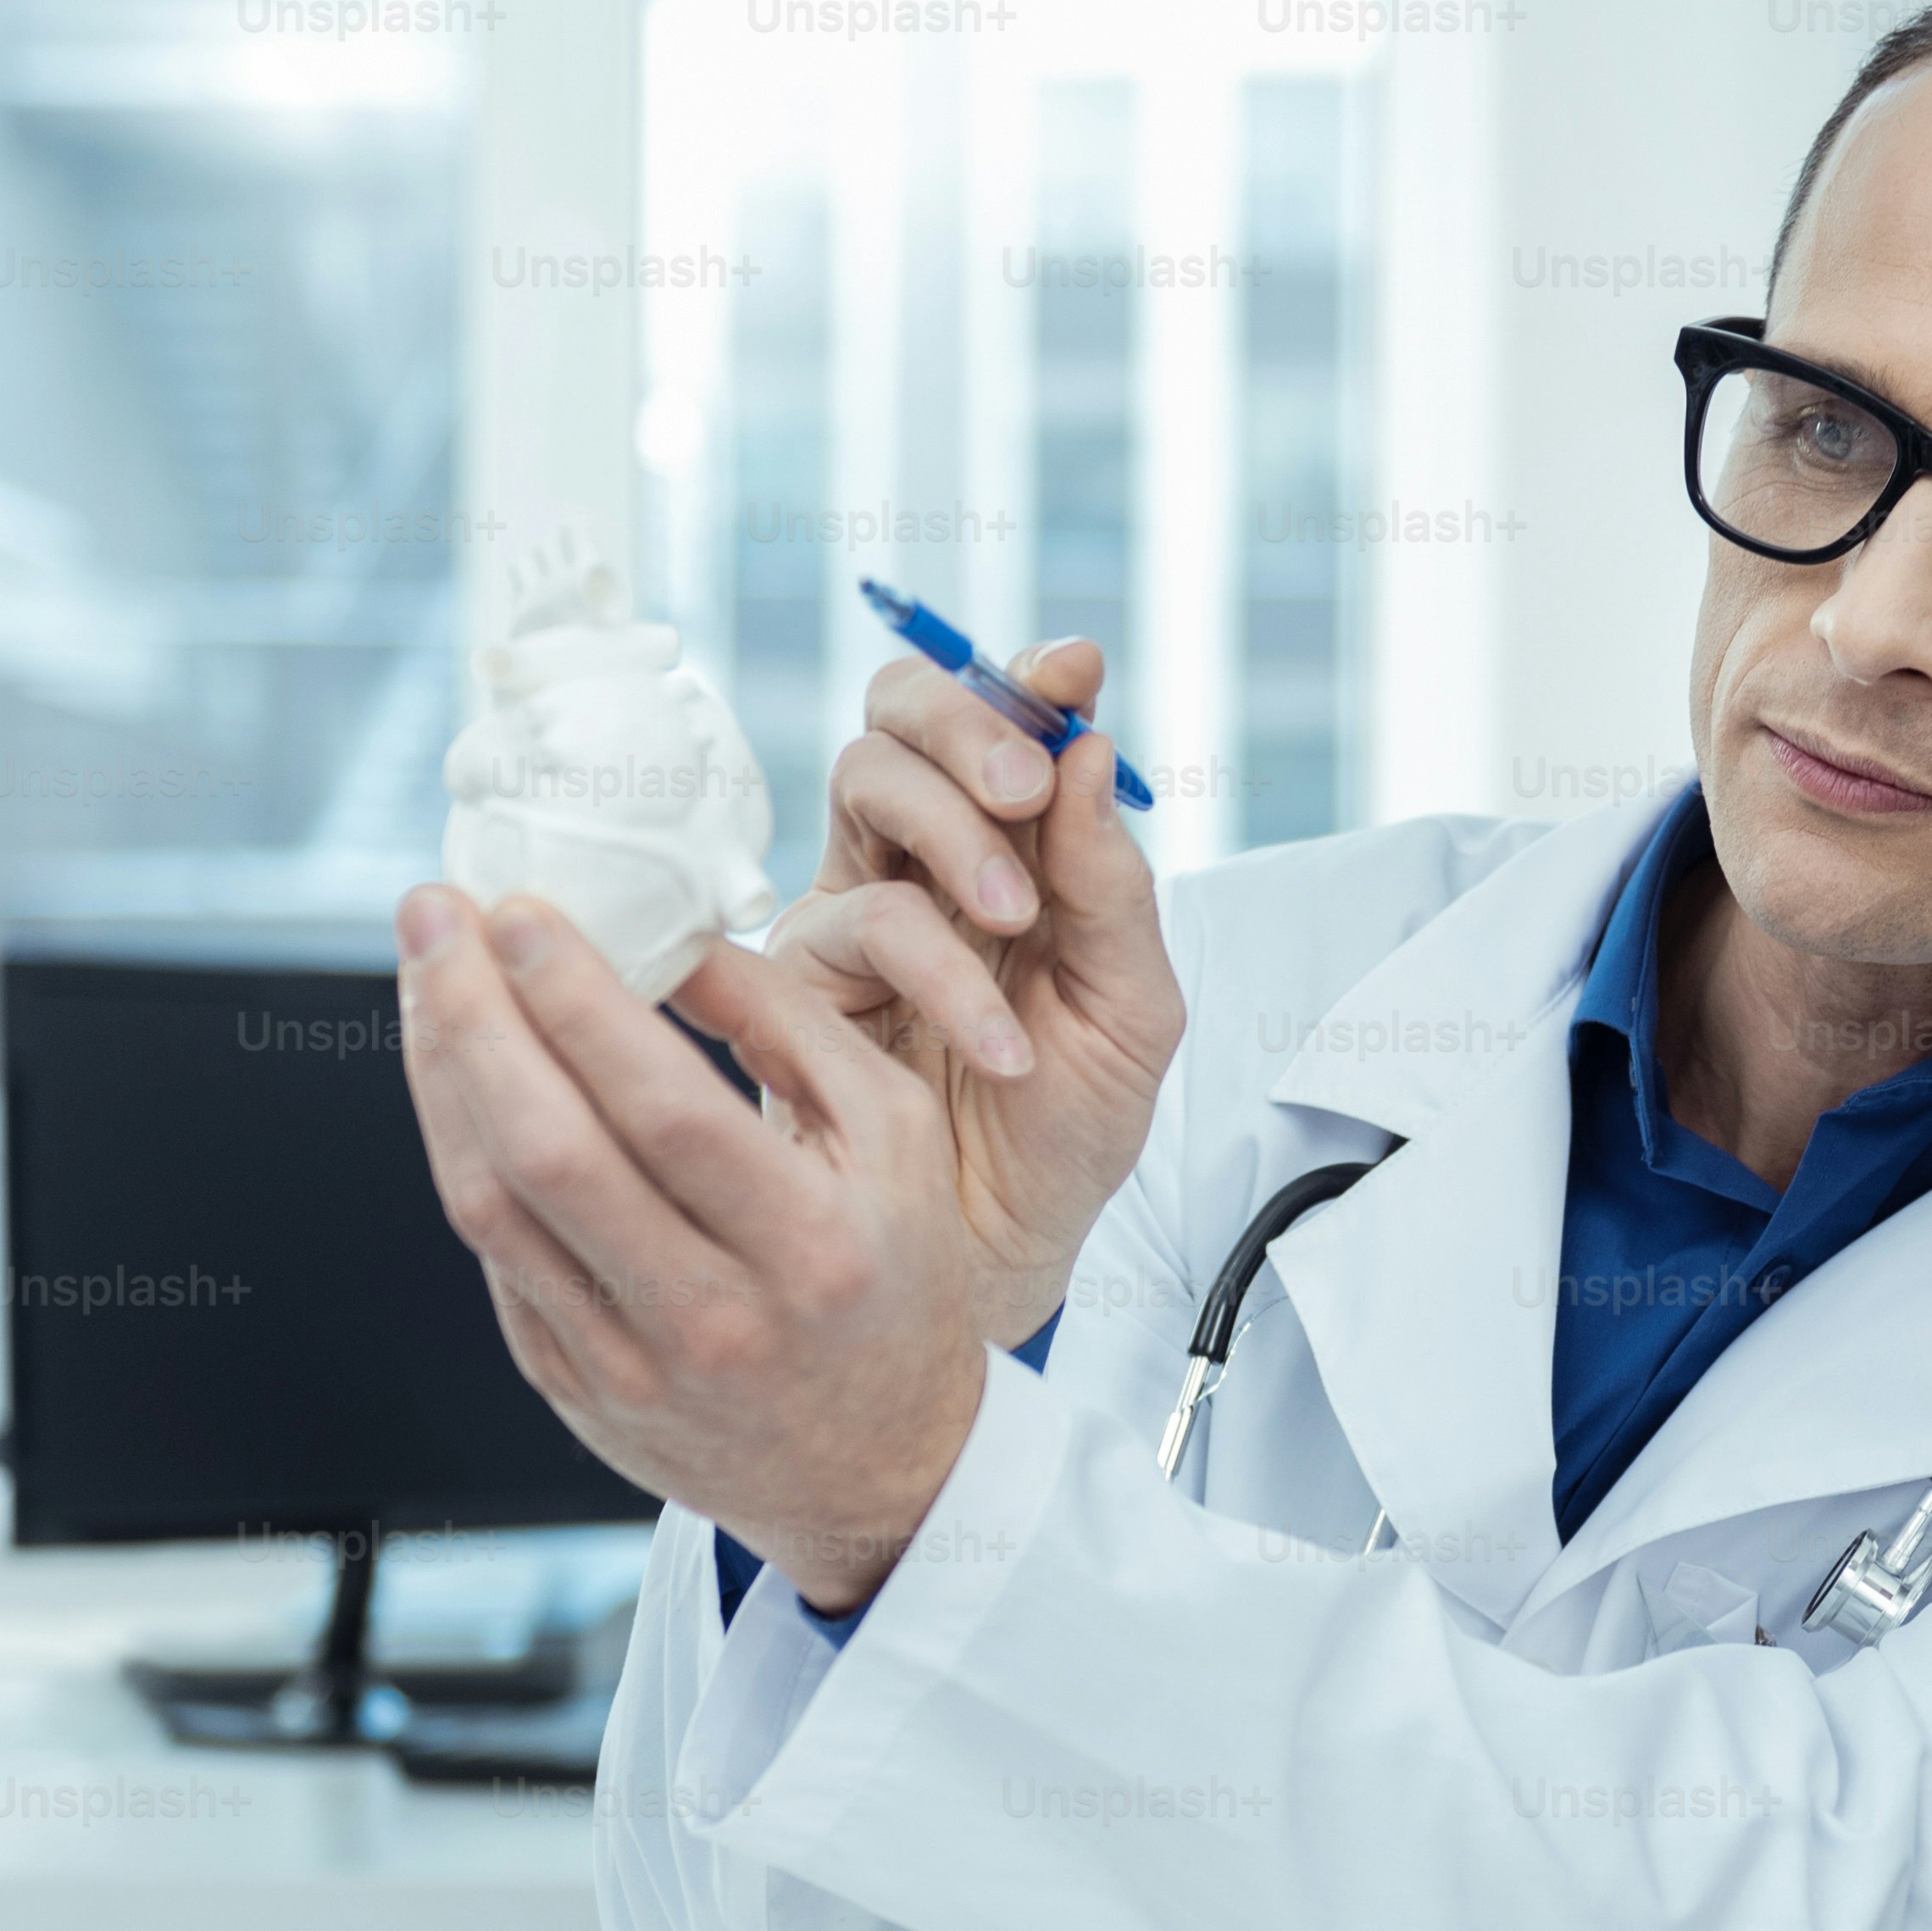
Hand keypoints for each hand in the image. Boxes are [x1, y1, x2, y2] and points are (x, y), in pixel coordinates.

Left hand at [395, 883, 988, 1616]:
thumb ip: (792, 1026)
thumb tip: (669, 930)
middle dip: (473, 1015)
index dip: (576, 999)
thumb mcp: (897, 1142)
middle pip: (551, 1151)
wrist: (881, 1475)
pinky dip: (462, 1151)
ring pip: (492, 1205)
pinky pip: (493, 1257)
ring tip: (425, 977)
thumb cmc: (893, 1280)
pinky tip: (458, 1074)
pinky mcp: (573, 1391)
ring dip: (441, 1075)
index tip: (522, 910)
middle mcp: (714, 1318)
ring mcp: (630, 1367)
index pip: (664, 1107)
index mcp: (809, 1247)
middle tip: (434, 916)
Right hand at [771, 638, 1181, 1352]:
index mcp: (1014, 848)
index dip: (1027, 678)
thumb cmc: (1067, 1135)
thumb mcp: (1131, 1012)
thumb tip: (1092, 748)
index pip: (1003, 722)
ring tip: (1016, 923)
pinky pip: (855, 925)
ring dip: (950, 835)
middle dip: (968, 727)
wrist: (1003, 1260)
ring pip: (864, 787)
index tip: (1075, 671)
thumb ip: (1115, 885)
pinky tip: (1000, 1040)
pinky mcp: (800, 981)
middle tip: (1023, 787)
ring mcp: (853, 909)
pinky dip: (939, 971)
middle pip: (901, 717)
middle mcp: (922, 862)